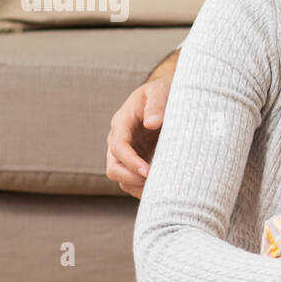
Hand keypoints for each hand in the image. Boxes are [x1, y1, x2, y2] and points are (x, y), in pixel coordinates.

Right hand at [105, 75, 171, 197]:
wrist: (167, 97)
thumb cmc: (163, 92)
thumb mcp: (160, 91)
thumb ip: (156, 105)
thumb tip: (151, 123)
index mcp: (122, 121)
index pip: (118, 146)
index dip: (130, 161)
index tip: (147, 171)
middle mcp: (120, 139)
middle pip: (113, 167)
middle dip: (131, 177)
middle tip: (155, 183)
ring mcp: (128, 152)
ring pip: (122, 178)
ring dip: (138, 186)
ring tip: (161, 189)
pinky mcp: (137, 161)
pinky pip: (133, 181)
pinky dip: (144, 189)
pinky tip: (162, 189)